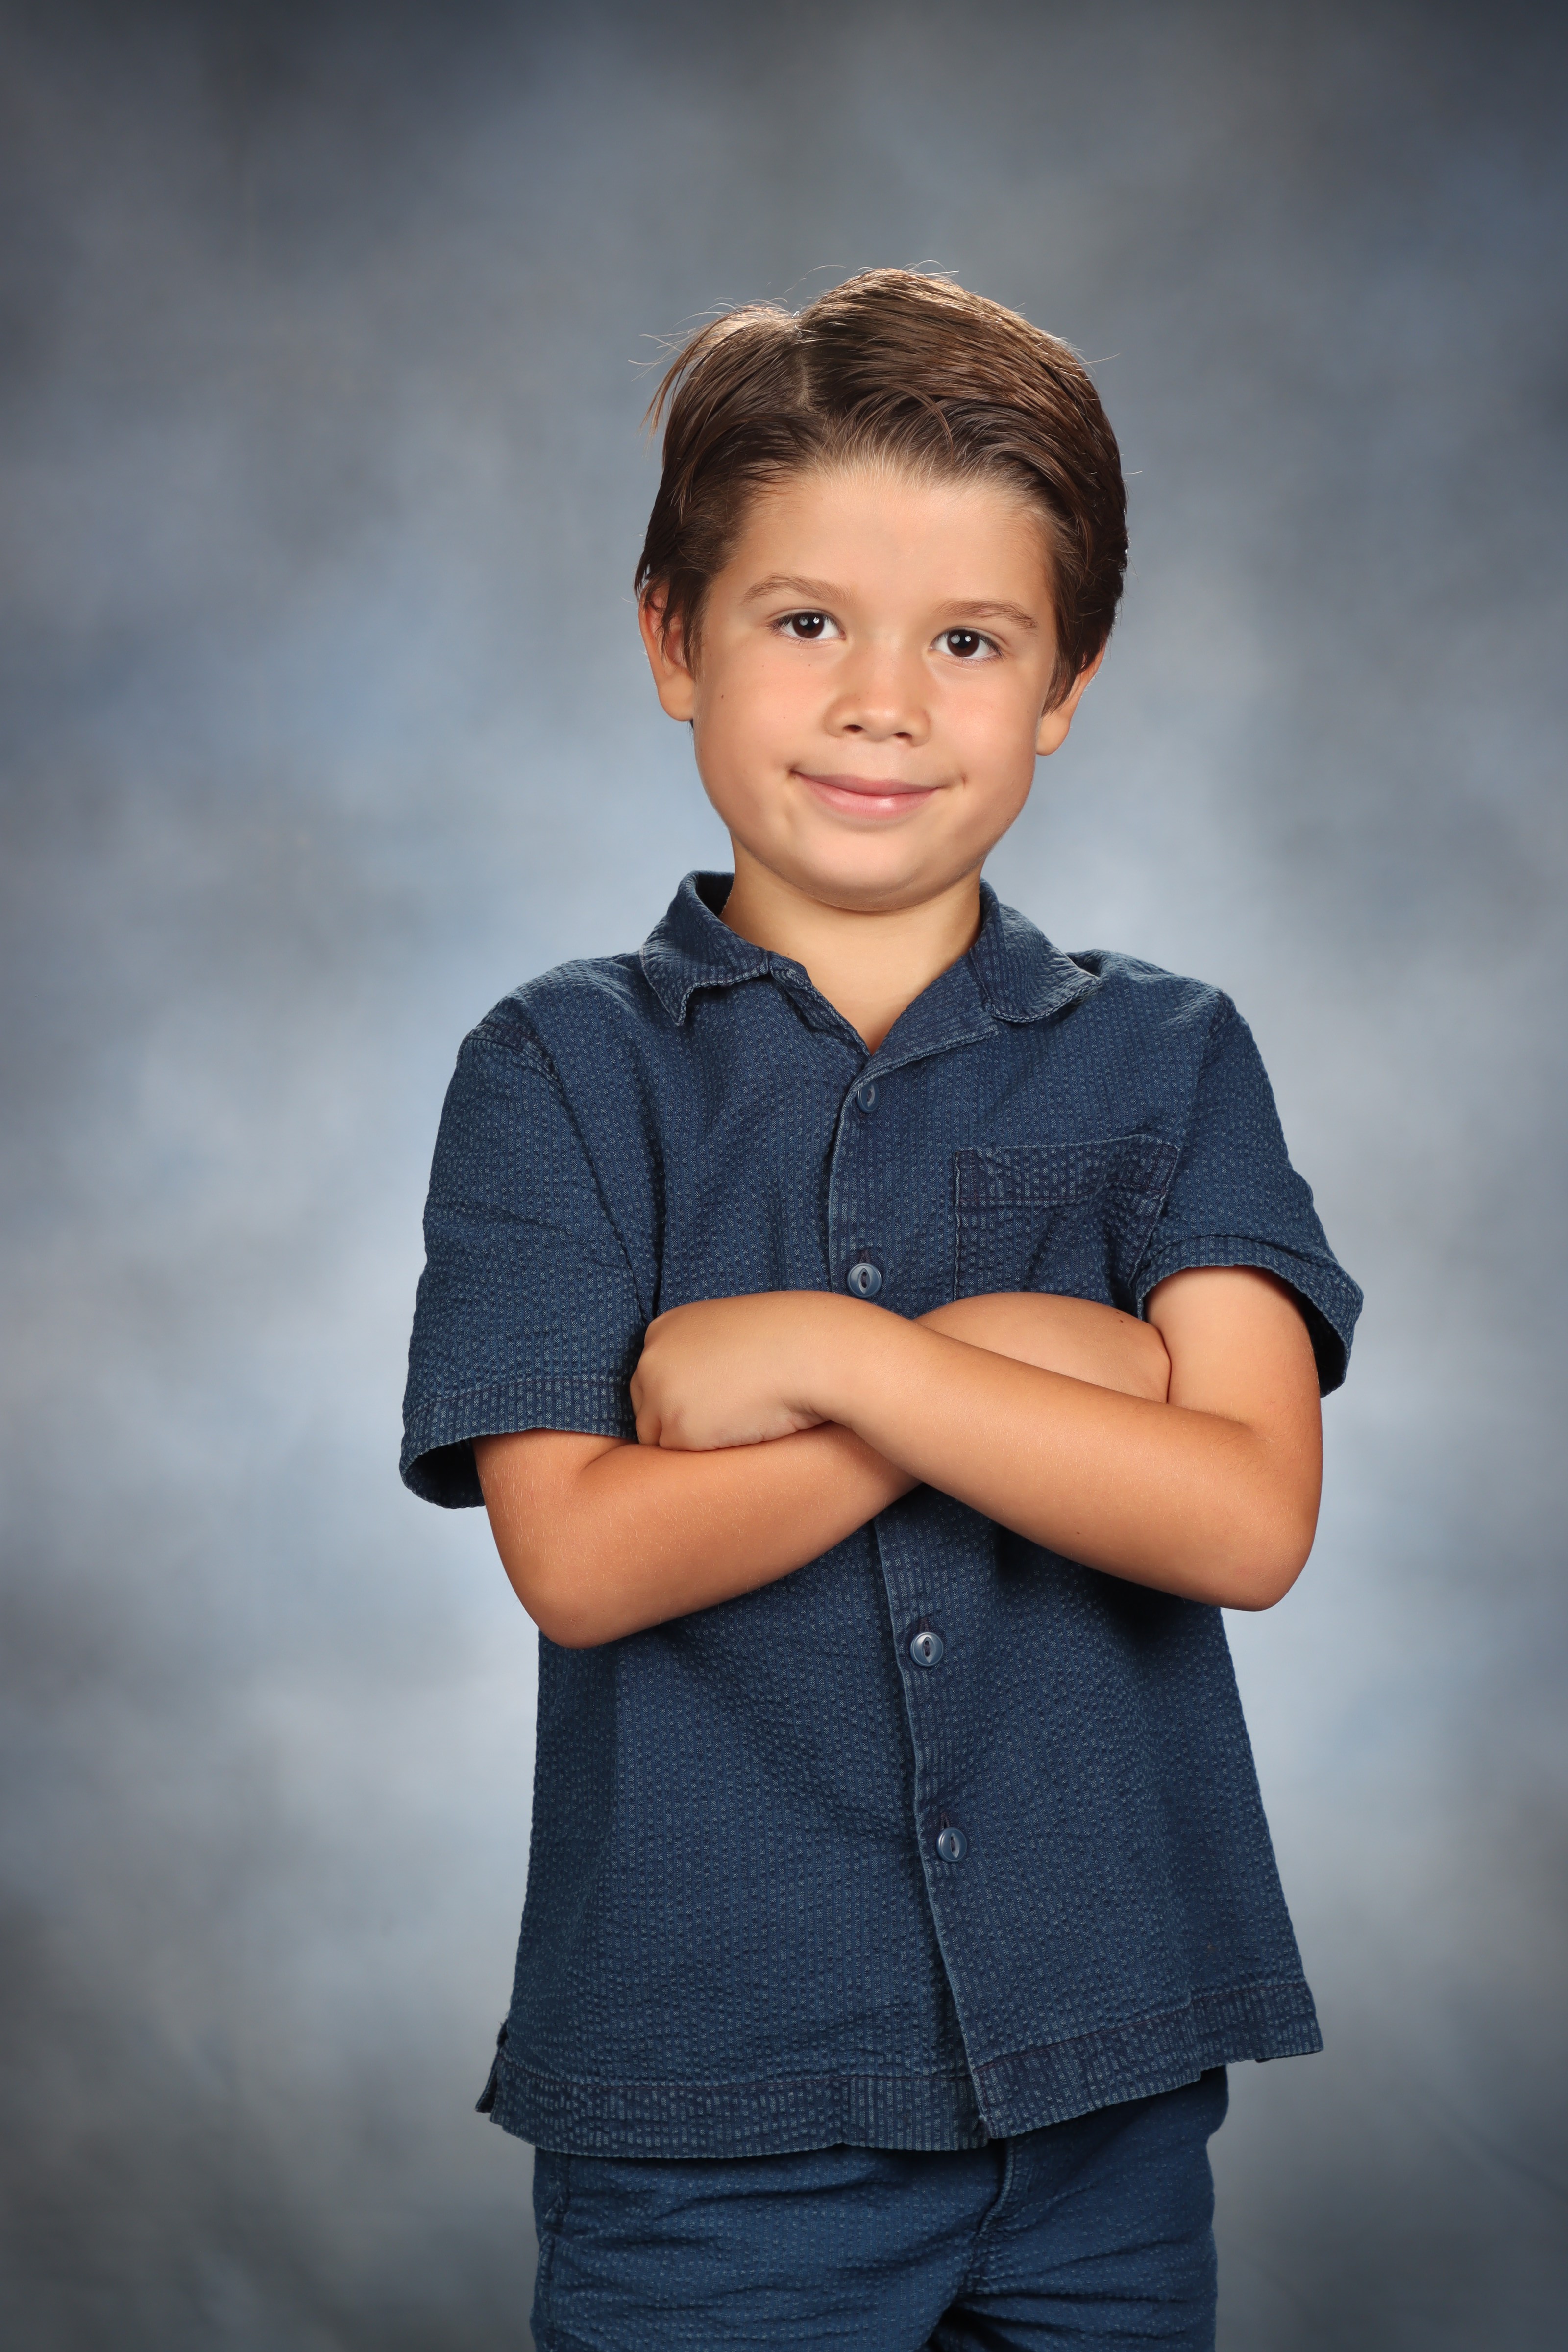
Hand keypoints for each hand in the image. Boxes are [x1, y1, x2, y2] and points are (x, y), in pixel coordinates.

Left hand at [631, 1292, 867, 1449]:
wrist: (813, 1351)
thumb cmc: (787, 1339)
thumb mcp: (731, 1331)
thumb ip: (703, 1355)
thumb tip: (699, 1389)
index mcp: (663, 1329)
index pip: (653, 1379)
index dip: (682, 1396)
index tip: (715, 1400)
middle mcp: (651, 1359)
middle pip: (648, 1410)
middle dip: (680, 1420)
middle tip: (727, 1418)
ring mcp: (660, 1394)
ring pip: (661, 1438)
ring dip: (693, 1439)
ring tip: (738, 1424)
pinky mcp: (677, 1429)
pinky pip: (680, 1458)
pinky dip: (707, 1453)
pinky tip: (740, 1434)